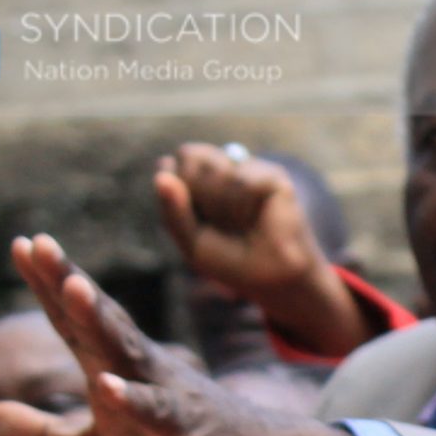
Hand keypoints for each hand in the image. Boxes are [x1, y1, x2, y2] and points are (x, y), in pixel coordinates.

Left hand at [0, 234, 375, 435]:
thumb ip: (45, 435)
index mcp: (120, 368)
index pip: (77, 321)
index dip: (49, 285)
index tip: (20, 244)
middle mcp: (145, 368)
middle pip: (101, 320)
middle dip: (68, 283)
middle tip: (38, 244)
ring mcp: (170, 394)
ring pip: (130, 352)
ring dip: (100, 321)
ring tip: (72, 289)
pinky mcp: (191, 430)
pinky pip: (159, 413)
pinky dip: (134, 399)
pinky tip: (108, 386)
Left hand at [156, 144, 369, 357]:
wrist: (272, 278)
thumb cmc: (231, 260)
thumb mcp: (190, 240)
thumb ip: (172, 207)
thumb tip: (162, 163)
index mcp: (198, 180)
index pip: (170, 166)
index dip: (177, 193)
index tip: (195, 220)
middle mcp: (223, 168)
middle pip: (189, 157)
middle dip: (198, 196)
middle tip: (219, 222)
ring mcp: (248, 170)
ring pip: (216, 171)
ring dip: (222, 208)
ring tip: (241, 224)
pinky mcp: (273, 176)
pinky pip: (242, 181)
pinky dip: (242, 207)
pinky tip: (256, 218)